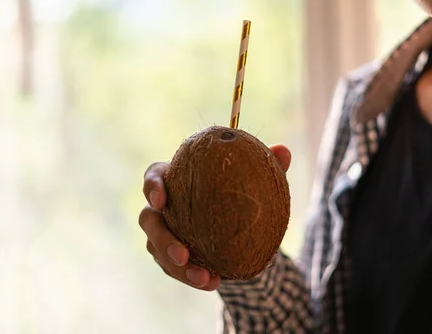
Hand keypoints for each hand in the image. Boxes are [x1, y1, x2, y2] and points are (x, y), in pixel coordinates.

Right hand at [140, 144, 290, 289]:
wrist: (238, 224)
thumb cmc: (238, 190)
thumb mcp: (255, 177)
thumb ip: (266, 164)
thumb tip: (283, 150)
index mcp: (173, 178)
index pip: (153, 178)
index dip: (152, 188)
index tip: (161, 200)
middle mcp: (161, 208)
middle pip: (148, 221)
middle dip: (162, 239)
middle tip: (182, 254)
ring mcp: (162, 233)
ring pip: (158, 251)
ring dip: (178, 268)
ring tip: (204, 278)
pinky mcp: (169, 256)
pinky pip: (175, 269)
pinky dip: (192, 277)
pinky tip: (214, 282)